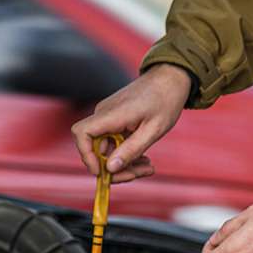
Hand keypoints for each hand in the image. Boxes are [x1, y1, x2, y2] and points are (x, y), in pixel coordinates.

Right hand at [69, 64, 191, 183]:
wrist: (170, 78)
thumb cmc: (165, 100)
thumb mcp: (154, 130)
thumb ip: (131, 150)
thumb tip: (109, 169)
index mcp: (112, 114)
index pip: (82, 133)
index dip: (86, 155)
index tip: (101, 172)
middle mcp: (104, 114)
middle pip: (96, 149)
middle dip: (114, 168)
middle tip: (138, 174)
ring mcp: (108, 117)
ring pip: (106, 149)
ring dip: (124, 163)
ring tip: (148, 167)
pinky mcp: (114, 120)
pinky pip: (113, 142)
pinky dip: (126, 153)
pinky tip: (144, 159)